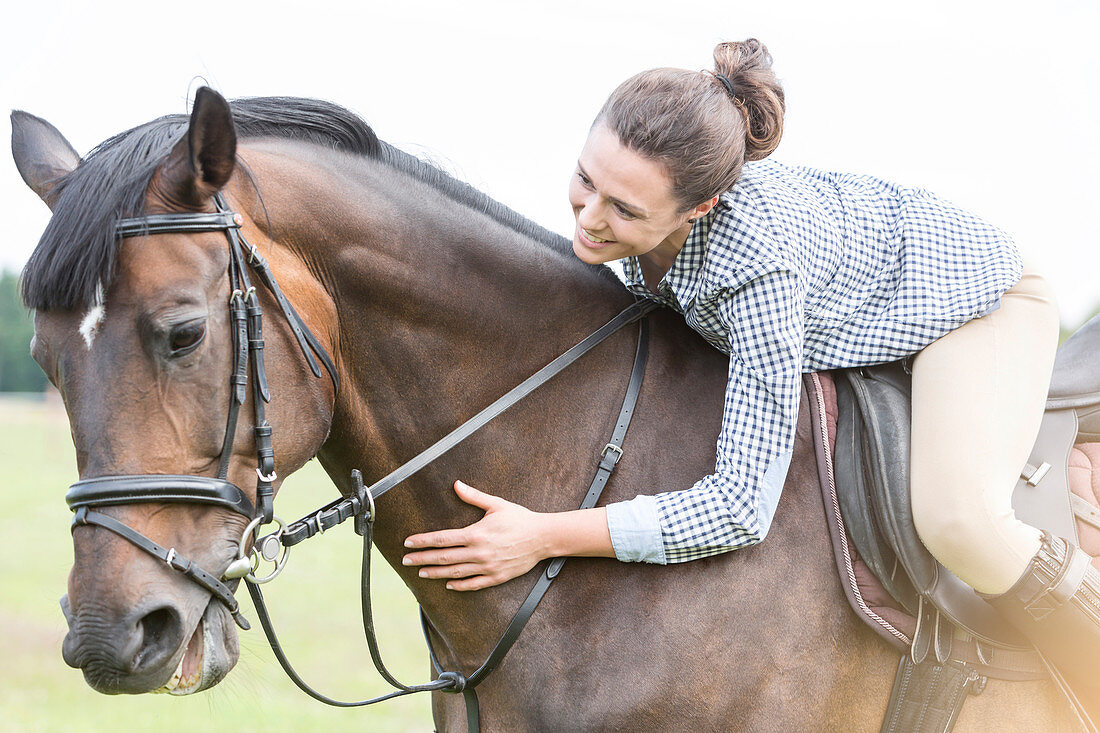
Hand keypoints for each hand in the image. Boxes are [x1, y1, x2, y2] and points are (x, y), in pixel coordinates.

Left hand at [402, 480, 548, 590]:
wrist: (543, 537)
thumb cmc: (520, 518)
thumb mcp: (497, 504)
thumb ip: (474, 497)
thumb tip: (456, 485)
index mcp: (476, 534)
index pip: (442, 539)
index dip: (423, 541)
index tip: (408, 542)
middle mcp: (479, 553)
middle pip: (443, 557)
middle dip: (422, 558)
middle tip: (406, 560)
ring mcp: (487, 567)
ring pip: (455, 572)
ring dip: (436, 573)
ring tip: (421, 573)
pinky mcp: (496, 577)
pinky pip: (473, 584)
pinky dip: (459, 585)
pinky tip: (448, 584)